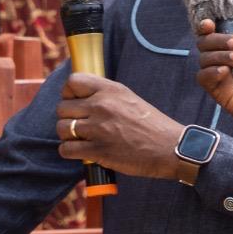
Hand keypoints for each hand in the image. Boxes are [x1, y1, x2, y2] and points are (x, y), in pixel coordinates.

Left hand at [55, 73, 182, 179]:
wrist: (171, 149)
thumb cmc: (151, 125)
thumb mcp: (129, 98)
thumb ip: (105, 95)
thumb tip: (80, 96)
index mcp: (110, 90)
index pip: (73, 81)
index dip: (68, 93)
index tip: (75, 103)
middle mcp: (102, 106)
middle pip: (62, 107)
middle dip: (67, 118)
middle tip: (79, 126)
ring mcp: (98, 128)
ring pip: (62, 128)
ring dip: (67, 136)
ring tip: (81, 139)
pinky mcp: (98, 151)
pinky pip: (66, 149)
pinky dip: (69, 152)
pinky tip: (81, 152)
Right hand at [194, 5, 232, 131]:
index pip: (214, 33)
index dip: (208, 27)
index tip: (210, 23)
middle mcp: (225, 59)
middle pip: (205, 43)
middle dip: (218, 40)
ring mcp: (220, 74)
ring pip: (203, 58)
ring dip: (218, 55)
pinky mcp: (217, 90)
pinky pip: (203, 77)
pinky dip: (211, 71)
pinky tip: (224, 71)